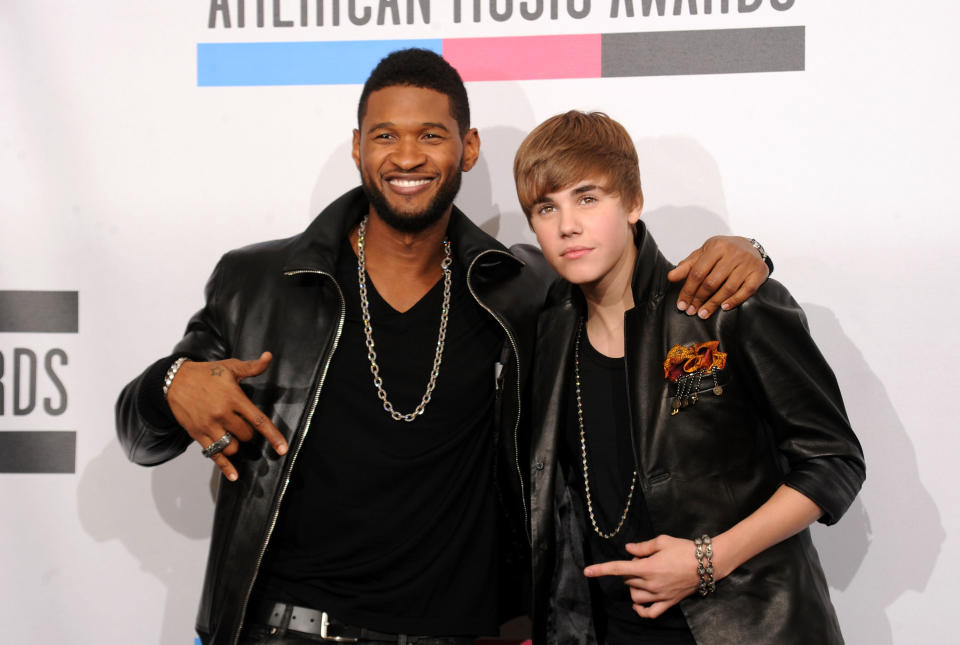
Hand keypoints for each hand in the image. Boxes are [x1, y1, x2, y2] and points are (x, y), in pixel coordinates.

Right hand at [166, 351, 287, 480]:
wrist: (174, 381)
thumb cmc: (206, 373)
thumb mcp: (230, 367)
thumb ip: (252, 367)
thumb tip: (269, 357)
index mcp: (233, 398)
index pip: (258, 420)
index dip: (273, 436)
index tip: (283, 448)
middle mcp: (222, 414)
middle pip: (246, 435)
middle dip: (250, 433)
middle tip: (244, 424)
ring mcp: (209, 426)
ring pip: (232, 447)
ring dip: (238, 445)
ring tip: (234, 434)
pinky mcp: (198, 434)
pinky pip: (214, 455)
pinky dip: (225, 467)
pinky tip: (234, 476)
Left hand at [583, 535, 699, 618]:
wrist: (708, 563)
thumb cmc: (685, 548)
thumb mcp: (662, 541)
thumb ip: (642, 547)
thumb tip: (628, 550)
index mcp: (648, 567)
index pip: (618, 569)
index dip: (600, 570)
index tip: (587, 572)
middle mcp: (652, 584)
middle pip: (627, 580)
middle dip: (629, 570)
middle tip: (642, 560)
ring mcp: (660, 595)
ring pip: (635, 596)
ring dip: (633, 586)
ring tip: (645, 576)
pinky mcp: (669, 602)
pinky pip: (650, 613)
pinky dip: (641, 610)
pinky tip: (638, 603)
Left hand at [667, 236, 768, 318]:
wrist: (750, 246)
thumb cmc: (723, 252)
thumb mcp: (704, 254)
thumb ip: (688, 266)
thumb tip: (671, 277)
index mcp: (716, 247)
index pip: (697, 272)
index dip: (688, 290)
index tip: (682, 304)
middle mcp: (733, 254)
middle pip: (711, 282)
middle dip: (699, 299)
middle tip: (691, 311)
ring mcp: (747, 263)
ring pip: (728, 288)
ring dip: (713, 304)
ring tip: (703, 313)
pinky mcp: (759, 272)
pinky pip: (746, 291)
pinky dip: (734, 301)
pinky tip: (723, 308)